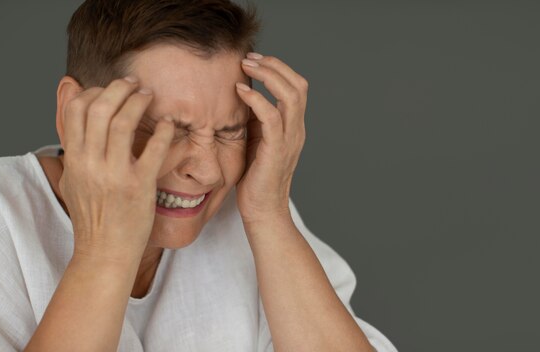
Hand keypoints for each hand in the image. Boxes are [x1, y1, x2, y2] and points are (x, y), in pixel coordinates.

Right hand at [58, 77, 174, 261]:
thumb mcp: (73, 180)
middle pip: (99, 109)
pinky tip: (168, 123)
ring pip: (123, 123)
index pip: (75, 110)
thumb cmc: (92, 217)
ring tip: (149, 95)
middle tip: (133, 84)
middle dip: (118, 89)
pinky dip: (163, 131)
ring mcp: (114, 175)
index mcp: (74, 160)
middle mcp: (90, 164)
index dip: (93, 91)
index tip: (108, 90)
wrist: (104, 253)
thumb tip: (73, 120)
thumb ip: (73, 147)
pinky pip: (154, 150)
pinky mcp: (139, 187)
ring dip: (138, 102)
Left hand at [235, 53, 307, 223]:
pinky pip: (272, 117)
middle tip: (250, 58)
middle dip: (275, 65)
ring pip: (290, 96)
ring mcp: (289, 140)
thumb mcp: (257, 141)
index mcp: (294, 127)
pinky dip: (257, 99)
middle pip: (299, 85)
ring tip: (246, 66)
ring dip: (268, 75)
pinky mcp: (276, 150)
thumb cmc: (255, 178)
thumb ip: (256, 119)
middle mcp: (297, 130)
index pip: (297, 87)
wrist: (263, 211)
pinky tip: (241, 91)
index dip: (279, 68)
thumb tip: (241, 94)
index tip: (255, 60)